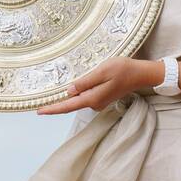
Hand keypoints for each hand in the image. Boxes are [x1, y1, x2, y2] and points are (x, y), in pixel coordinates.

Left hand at [35, 58, 161, 115]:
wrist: (141, 73)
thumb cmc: (123, 69)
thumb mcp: (102, 72)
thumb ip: (85, 82)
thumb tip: (69, 91)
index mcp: (92, 98)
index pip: (68, 106)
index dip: (53, 109)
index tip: (39, 111)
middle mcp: (94, 103)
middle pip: (71, 103)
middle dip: (59, 100)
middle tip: (43, 99)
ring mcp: (99, 101)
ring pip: (79, 98)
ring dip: (72, 93)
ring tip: (68, 85)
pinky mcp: (102, 97)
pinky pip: (86, 95)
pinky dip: (80, 90)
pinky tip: (79, 83)